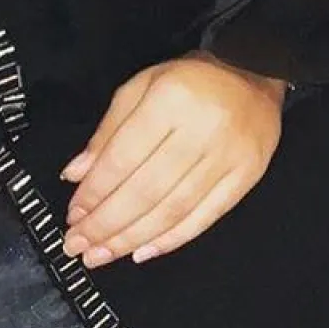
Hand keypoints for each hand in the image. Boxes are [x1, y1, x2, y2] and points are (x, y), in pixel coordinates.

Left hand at [60, 52, 286, 267]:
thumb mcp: (141, 88)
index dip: (95, 193)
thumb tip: (76, 175)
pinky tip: (142, 252)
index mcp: (170, 100)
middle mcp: (201, 131)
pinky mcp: (245, 178)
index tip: (73, 216)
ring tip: (102, 255)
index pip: (123, 158)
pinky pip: (203, 218)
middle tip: (78, 246)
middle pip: (145, 191)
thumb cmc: (191, 81)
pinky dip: (170, 240)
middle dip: (106, 225)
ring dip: (131, 239)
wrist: (255, 72)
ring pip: (171, 210)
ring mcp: (227, 158)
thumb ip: (107, 132)